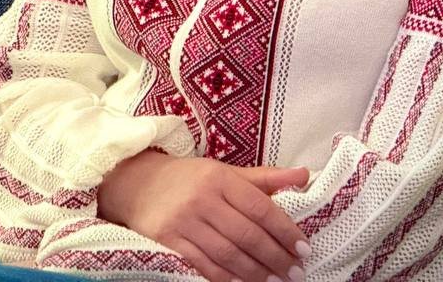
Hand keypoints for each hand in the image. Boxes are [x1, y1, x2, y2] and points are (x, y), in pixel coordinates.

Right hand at [97, 150, 311, 281]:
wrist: (137, 184)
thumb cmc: (189, 179)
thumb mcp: (224, 172)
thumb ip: (264, 178)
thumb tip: (304, 175)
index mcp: (220, 178)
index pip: (260, 207)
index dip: (285, 230)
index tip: (304, 249)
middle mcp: (202, 198)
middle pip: (247, 234)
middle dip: (275, 257)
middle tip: (296, 273)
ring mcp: (184, 221)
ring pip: (228, 253)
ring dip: (256, 273)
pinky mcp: (168, 240)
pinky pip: (204, 265)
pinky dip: (226, 278)